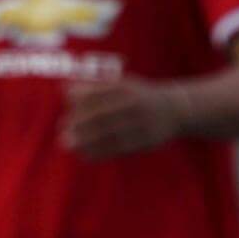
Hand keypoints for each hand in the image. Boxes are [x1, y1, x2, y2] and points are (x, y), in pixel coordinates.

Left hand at [60, 77, 184, 159]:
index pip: (98, 92)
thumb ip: (93, 87)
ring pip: (111, 134)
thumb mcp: (120, 84)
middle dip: (81, 124)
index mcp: (125, 88)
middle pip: (103, 115)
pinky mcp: (146, 141)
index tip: (67, 104)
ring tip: (69, 145)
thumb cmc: (137, 95)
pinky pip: (121, 148)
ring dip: (88, 141)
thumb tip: (63, 89)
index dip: (80, 98)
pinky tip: (85, 155)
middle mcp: (134, 105)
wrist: (175, 109)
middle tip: (63, 130)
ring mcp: (142, 124)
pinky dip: (101, 152)